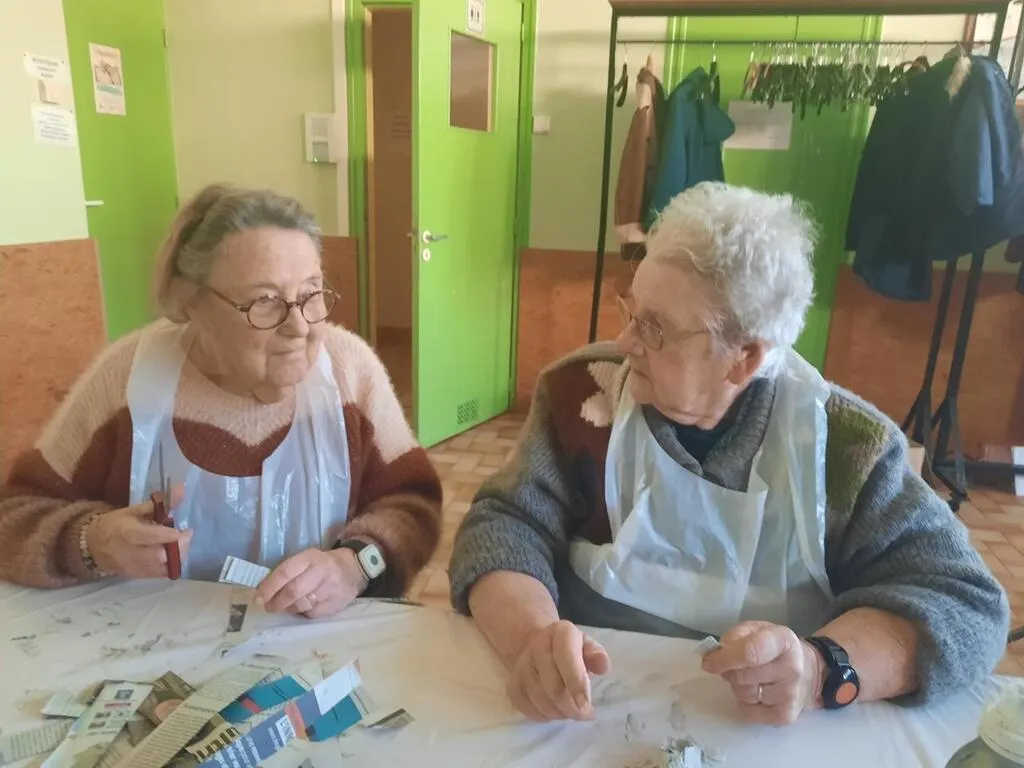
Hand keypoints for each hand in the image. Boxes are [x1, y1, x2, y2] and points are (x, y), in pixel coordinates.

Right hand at [88, 487, 191, 578]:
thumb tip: (181, 489)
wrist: (92, 546)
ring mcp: (133, 567)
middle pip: (158, 555)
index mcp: (126, 532)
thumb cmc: (115, 524)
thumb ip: (159, 504)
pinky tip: (174, 555)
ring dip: (178, 556)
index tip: (185, 529)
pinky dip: (171, 565)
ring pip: (161, 567)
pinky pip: (159, 575)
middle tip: (187, 536)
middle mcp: (129, 552)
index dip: (169, 535)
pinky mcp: (136, 576)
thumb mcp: (133, 511)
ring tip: (182, 544)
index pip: (149, 536)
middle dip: (178, 547)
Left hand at [256, 548, 365, 618]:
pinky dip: (302, 613)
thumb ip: (288, 572)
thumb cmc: (323, 564)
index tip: (258, 597)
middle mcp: (322, 572)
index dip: (269, 586)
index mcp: (311, 557)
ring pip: (301, 605)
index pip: (286, 572)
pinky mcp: (335, 605)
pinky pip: (311, 614)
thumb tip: (263, 589)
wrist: (354, 569)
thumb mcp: (307, 559)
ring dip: (287, 608)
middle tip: (267, 606)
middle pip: (293, 591)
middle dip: (276, 601)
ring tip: (282, 607)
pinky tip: (301, 608)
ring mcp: (330, 590)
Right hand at [507, 620, 610, 721]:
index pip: (566, 659)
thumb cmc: (569, 649)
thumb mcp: (586, 645)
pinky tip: (555, 711)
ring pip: (541, 702)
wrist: (536, 644)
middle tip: (585, 714)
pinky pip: (528, 709)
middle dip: (573, 708)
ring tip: (571, 711)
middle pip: (554, 688)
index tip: (587, 704)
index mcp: (559, 634)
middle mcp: (536, 647)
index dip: (577, 684)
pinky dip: (545, 716)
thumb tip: (602, 666)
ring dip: (560, 714)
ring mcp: (521, 667)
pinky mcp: (513, 684)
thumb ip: (596, 655)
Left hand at [701, 621, 824, 725]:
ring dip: (738, 686)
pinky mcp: (786, 716)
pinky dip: (744, 703)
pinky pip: (747, 712)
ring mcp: (791, 695)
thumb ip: (735, 636)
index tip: (709, 662)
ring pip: (743, 694)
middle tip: (734, 667)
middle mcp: (792, 668)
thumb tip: (715, 655)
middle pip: (742, 676)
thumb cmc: (775, 647)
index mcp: (784, 640)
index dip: (725, 658)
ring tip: (750, 678)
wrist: (809, 671)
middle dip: (729, 671)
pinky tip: (757, 693)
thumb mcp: (757, 630)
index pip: (750, 652)